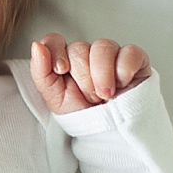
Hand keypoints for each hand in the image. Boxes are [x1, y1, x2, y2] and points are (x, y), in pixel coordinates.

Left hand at [30, 33, 150, 114]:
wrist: (111, 132)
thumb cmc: (82, 114)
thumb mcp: (54, 98)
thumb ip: (41, 72)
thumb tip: (37, 46)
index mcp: (66, 60)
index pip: (54, 40)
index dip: (56, 52)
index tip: (61, 71)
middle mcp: (87, 54)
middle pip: (79, 47)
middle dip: (83, 78)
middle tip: (89, 96)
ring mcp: (112, 55)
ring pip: (103, 46)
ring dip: (102, 75)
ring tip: (105, 95)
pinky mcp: (135, 59)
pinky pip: (129, 52)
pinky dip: (123, 70)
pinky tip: (122, 84)